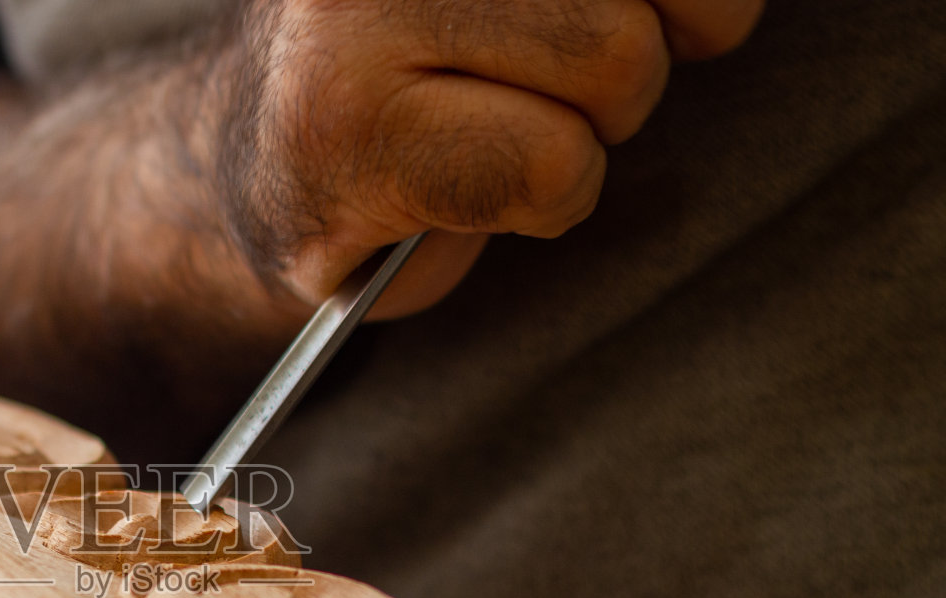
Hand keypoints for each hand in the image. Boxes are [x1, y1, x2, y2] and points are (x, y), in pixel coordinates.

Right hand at [215, 0, 765, 315]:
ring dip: (587, 128)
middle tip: (542, 82)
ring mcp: (353, 20)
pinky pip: (553, 167)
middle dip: (633, 52)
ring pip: (618, 61)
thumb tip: (727, 2)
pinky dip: (546, 202)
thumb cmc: (414, 64)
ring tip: (495, 129)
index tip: (655, 18)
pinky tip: (467, 191)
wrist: (246, 169)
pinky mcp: (347, 136)